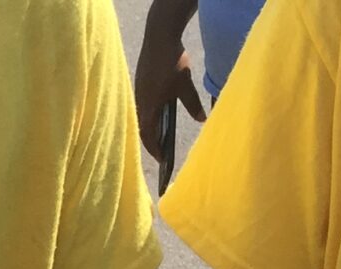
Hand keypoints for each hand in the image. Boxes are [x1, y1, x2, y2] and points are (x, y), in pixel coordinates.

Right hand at [133, 31, 204, 158]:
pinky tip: (159, 114)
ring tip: (160, 136)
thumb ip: (192, 104)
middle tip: (161, 152)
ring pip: (142, 116)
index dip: (155, 149)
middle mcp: (140, 100)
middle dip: (151, 141)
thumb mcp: (185, 84)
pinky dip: (149, 114)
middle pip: (143, 128)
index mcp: (149, 105)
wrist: (159, 35)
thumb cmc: (172, 61)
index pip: (148, 135)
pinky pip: (142, 105)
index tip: (163, 160)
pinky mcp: (140, 82)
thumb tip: (202, 120)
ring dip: (150, 127)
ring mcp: (138, 91)